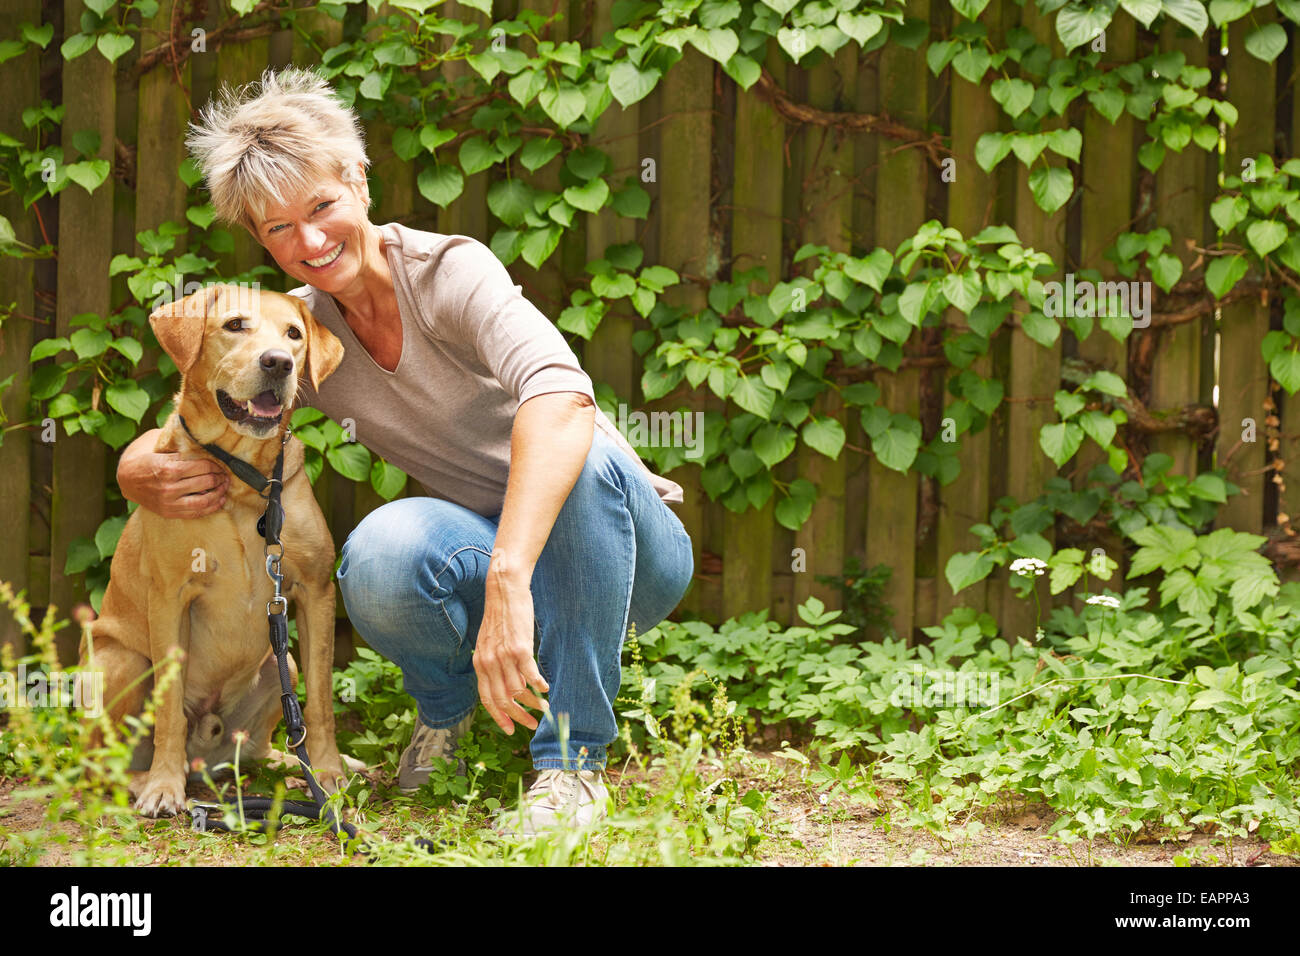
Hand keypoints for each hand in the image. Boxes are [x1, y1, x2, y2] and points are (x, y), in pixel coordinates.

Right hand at [118, 428, 228, 517]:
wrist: (124, 478)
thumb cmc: (142, 456)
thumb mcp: (155, 441)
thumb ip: (176, 440)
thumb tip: (199, 433)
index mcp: (167, 467)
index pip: (202, 466)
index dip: (216, 464)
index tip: (221, 463)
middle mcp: (168, 486)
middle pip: (206, 481)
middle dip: (219, 477)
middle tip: (225, 473)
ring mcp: (169, 501)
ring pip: (204, 500)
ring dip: (219, 492)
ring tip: (224, 485)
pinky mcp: (169, 512)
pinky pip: (196, 513)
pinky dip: (211, 507)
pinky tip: (220, 500)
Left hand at [472, 566, 548, 733]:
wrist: (504, 589)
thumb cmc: (501, 615)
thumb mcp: (490, 642)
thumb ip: (495, 663)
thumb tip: (510, 684)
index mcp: (480, 663)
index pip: (487, 699)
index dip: (499, 717)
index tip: (510, 729)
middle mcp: (489, 663)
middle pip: (503, 700)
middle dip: (518, 717)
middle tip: (532, 725)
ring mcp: (503, 656)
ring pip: (518, 690)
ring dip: (533, 703)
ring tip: (545, 706)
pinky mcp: (519, 648)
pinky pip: (530, 675)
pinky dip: (539, 685)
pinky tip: (547, 688)